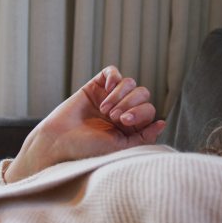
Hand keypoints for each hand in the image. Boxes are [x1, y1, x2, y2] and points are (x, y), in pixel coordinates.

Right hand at [5, 66, 165, 181]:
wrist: (59, 142)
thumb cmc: (88, 150)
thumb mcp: (122, 147)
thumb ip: (144, 137)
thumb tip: (162, 122)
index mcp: (131, 127)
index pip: (148, 110)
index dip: (140, 113)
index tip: (123, 123)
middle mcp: (122, 110)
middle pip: (143, 94)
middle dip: (130, 104)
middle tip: (114, 117)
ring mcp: (109, 97)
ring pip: (130, 82)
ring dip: (120, 95)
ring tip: (104, 110)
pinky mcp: (95, 86)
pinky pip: (113, 72)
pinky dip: (113, 77)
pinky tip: (106, 90)